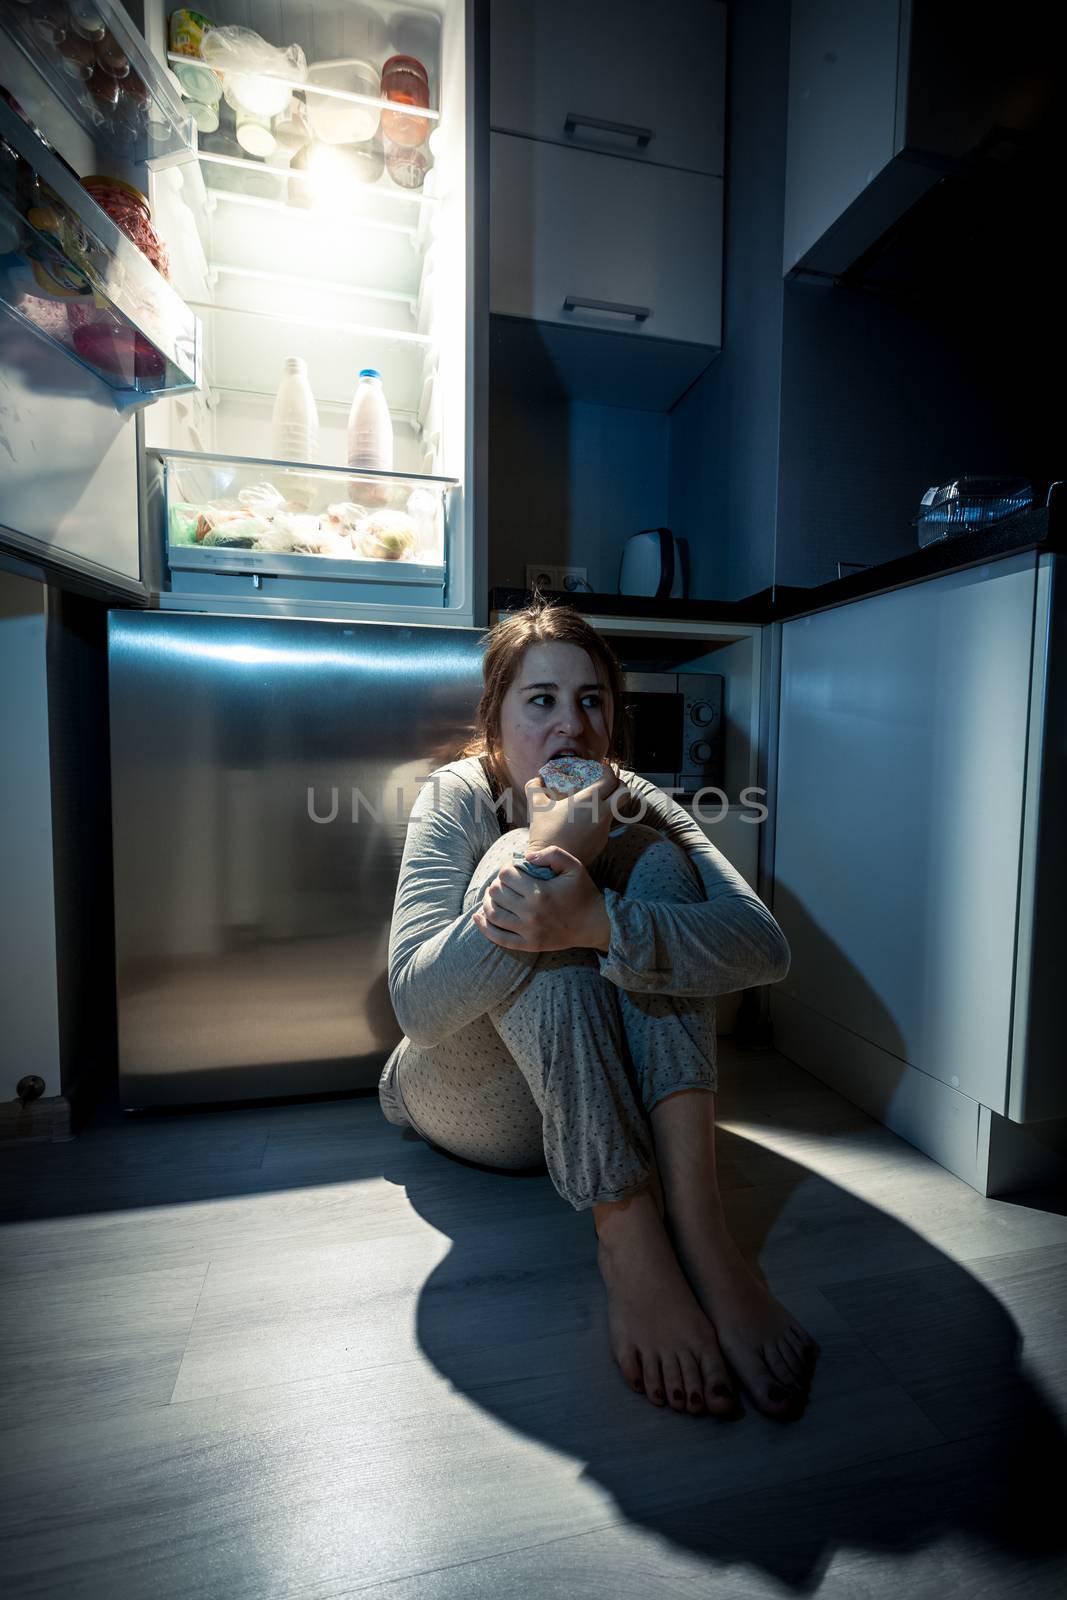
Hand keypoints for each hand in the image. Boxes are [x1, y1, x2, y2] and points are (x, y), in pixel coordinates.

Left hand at [472, 846, 611, 952]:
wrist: (594, 924)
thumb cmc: (583, 892)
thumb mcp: (574, 866)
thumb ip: (551, 854)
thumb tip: (525, 858)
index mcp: (540, 893)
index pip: (507, 876)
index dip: (507, 868)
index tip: (514, 869)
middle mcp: (531, 914)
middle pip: (496, 893)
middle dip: (497, 883)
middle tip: (505, 882)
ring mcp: (528, 932)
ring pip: (493, 914)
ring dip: (488, 902)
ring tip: (493, 895)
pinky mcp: (528, 945)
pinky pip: (499, 938)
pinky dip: (484, 928)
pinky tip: (478, 917)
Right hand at [524, 767, 630, 868]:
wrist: (551, 862)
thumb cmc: (545, 832)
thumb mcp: (536, 806)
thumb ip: (535, 787)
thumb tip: (538, 778)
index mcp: (589, 800)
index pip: (610, 779)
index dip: (607, 770)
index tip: (599, 769)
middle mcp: (602, 813)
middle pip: (624, 793)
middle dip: (619, 785)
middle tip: (607, 783)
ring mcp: (604, 829)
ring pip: (617, 810)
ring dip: (610, 803)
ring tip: (595, 802)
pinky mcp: (602, 841)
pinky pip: (607, 825)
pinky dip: (601, 819)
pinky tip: (587, 820)